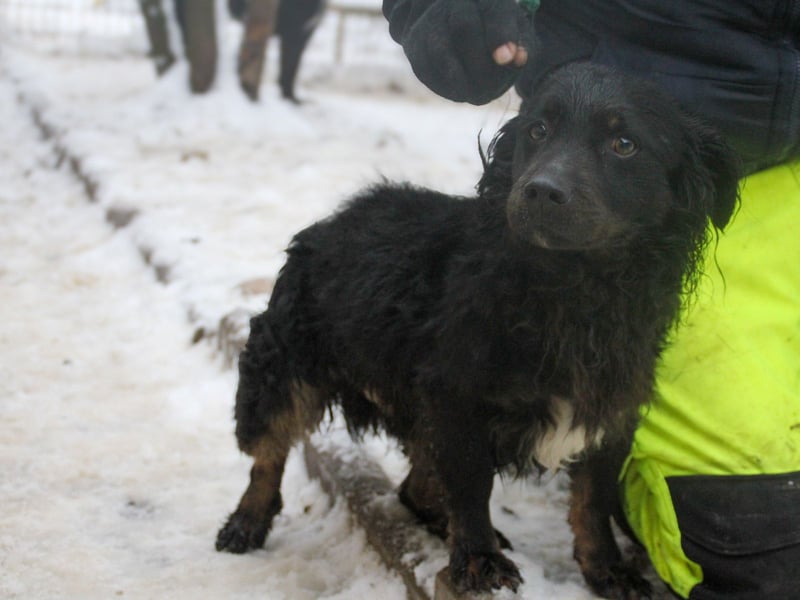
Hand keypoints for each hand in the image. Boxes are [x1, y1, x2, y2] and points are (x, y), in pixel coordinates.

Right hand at [397, 0, 534, 104]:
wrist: (451, 25)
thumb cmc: (494, 32)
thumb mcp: (515, 33)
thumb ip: (521, 45)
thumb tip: (517, 59)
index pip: (493, 12)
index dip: (500, 36)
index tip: (506, 60)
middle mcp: (454, 2)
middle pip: (464, 28)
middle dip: (480, 65)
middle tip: (491, 91)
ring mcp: (431, 21)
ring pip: (440, 50)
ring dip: (458, 81)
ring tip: (475, 96)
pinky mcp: (415, 43)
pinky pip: (425, 67)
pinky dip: (443, 86)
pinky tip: (459, 93)